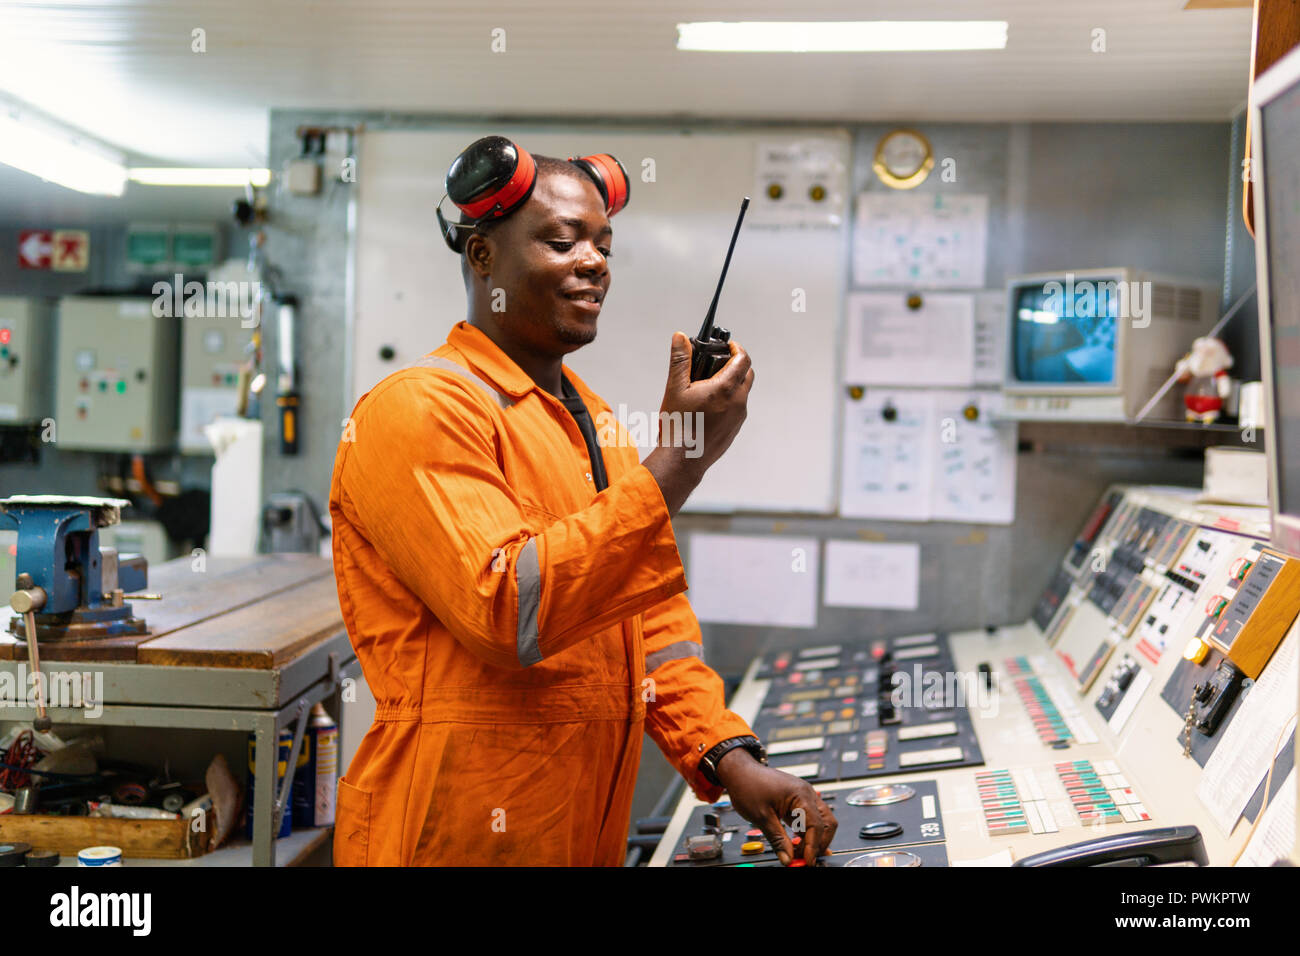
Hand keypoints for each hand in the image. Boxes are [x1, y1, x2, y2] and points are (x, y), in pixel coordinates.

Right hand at [643, 332, 754, 514]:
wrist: (682, 462)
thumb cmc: (678, 427)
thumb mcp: (675, 388)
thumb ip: (680, 360)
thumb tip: (681, 338)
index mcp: (726, 389)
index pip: (743, 359)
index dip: (736, 349)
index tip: (727, 346)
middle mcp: (738, 403)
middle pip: (747, 374)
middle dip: (735, 364)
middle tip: (715, 363)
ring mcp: (738, 418)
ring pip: (742, 393)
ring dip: (731, 384)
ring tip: (707, 386)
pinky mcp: (734, 430)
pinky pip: (737, 409)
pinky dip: (728, 401)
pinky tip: (707, 406)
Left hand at [715, 749, 836, 865]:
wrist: (739, 771)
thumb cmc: (748, 785)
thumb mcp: (761, 817)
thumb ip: (777, 840)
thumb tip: (788, 858)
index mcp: (801, 795)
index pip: (816, 825)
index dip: (813, 846)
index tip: (808, 861)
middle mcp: (806, 794)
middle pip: (826, 823)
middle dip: (819, 843)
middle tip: (807, 859)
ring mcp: (803, 797)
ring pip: (820, 822)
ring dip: (813, 839)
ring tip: (800, 854)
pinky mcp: (796, 801)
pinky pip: (809, 819)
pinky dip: (806, 833)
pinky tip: (798, 845)